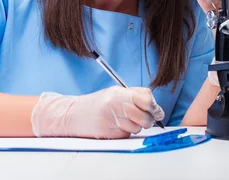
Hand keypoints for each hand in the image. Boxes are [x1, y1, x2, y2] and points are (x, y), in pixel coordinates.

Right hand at [31, 86, 164, 138]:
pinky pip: (128, 135)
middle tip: (144, 118)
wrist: (73, 115)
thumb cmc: (96, 104)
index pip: (146, 98)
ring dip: (135, 126)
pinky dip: (126, 132)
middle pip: (145, 116)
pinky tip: (115, 126)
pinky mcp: (110, 134)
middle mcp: (116, 106)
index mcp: (119, 93)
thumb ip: (134, 96)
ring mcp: (113, 121)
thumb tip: (156, 107)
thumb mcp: (114, 93)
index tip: (155, 110)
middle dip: (148, 119)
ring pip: (138, 128)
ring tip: (123, 120)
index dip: (153, 105)